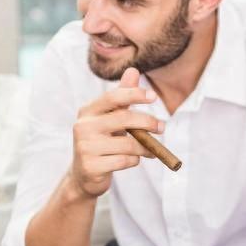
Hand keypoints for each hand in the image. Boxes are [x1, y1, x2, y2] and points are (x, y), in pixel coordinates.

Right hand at [68, 67, 162, 197]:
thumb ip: (122, 97)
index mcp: (87, 111)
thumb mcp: (110, 119)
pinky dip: (134, 160)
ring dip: (145, 147)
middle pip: (124, 119)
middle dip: (147, 122)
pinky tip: (133, 160)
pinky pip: (124, 161)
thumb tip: (133, 70)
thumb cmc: (102, 142)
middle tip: (162, 127)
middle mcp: (83, 127)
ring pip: (128, 144)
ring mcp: (85, 147)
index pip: (113, 97)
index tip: (154, 96)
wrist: (84, 175)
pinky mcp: (92, 166)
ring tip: (150, 150)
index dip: (134, 94)